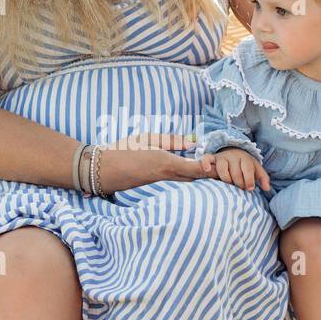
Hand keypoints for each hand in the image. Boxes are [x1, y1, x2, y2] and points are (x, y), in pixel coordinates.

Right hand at [95, 132, 217, 190]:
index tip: (212, 157)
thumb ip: (170, 140)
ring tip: (207, 162)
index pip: (195, 169)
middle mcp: (165, 174)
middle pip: (194, 177)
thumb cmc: (122, 149)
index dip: (208, 166)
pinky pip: (177, 179)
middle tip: (217, 161)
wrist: (103, 170)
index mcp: (164, 162)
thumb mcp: (146, 138)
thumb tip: (192, 143)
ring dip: (199, 173)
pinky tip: (190, 165)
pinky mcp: (156, 182)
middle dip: (208, 172)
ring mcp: (160, 180)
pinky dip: (188, 173)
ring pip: (187, 179)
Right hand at [198, 147, 270, 191]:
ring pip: (222, 168)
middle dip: (238, 182)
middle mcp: (233, 156)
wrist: (233, 152)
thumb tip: (267, 189)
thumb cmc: (246, 165)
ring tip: (229, 184)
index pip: (247, 169)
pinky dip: (206, 163)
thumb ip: (263, 178)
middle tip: (240, 188)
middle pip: (235, 172)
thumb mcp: (256, 169)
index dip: (249, 179)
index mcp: (245, 158)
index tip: (250, 188)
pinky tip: (208, 170)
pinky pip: (207, 159)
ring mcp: (222, 157)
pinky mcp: (212, 158)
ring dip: (226, 179)